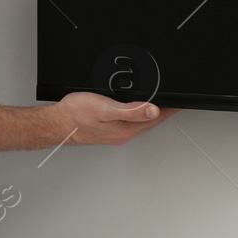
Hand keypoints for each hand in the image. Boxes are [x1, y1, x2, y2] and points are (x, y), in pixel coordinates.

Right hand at [54, 91, 179, 145]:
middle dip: (164, 112)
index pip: (155, 118)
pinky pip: (128, 122)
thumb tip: (154, 110)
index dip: (169, 109)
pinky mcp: (106, 130)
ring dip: (151, 115)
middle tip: (176, 104)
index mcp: (125, 129)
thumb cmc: (76, 115)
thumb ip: (132, 110)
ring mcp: (114, 133)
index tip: (181, 103)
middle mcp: (122, 134)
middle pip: (149, 122)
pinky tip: (135, 110)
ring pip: (139, 123)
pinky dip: (137, 115)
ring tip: (162, 107)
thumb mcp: (106, 108)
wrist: (56, 123)